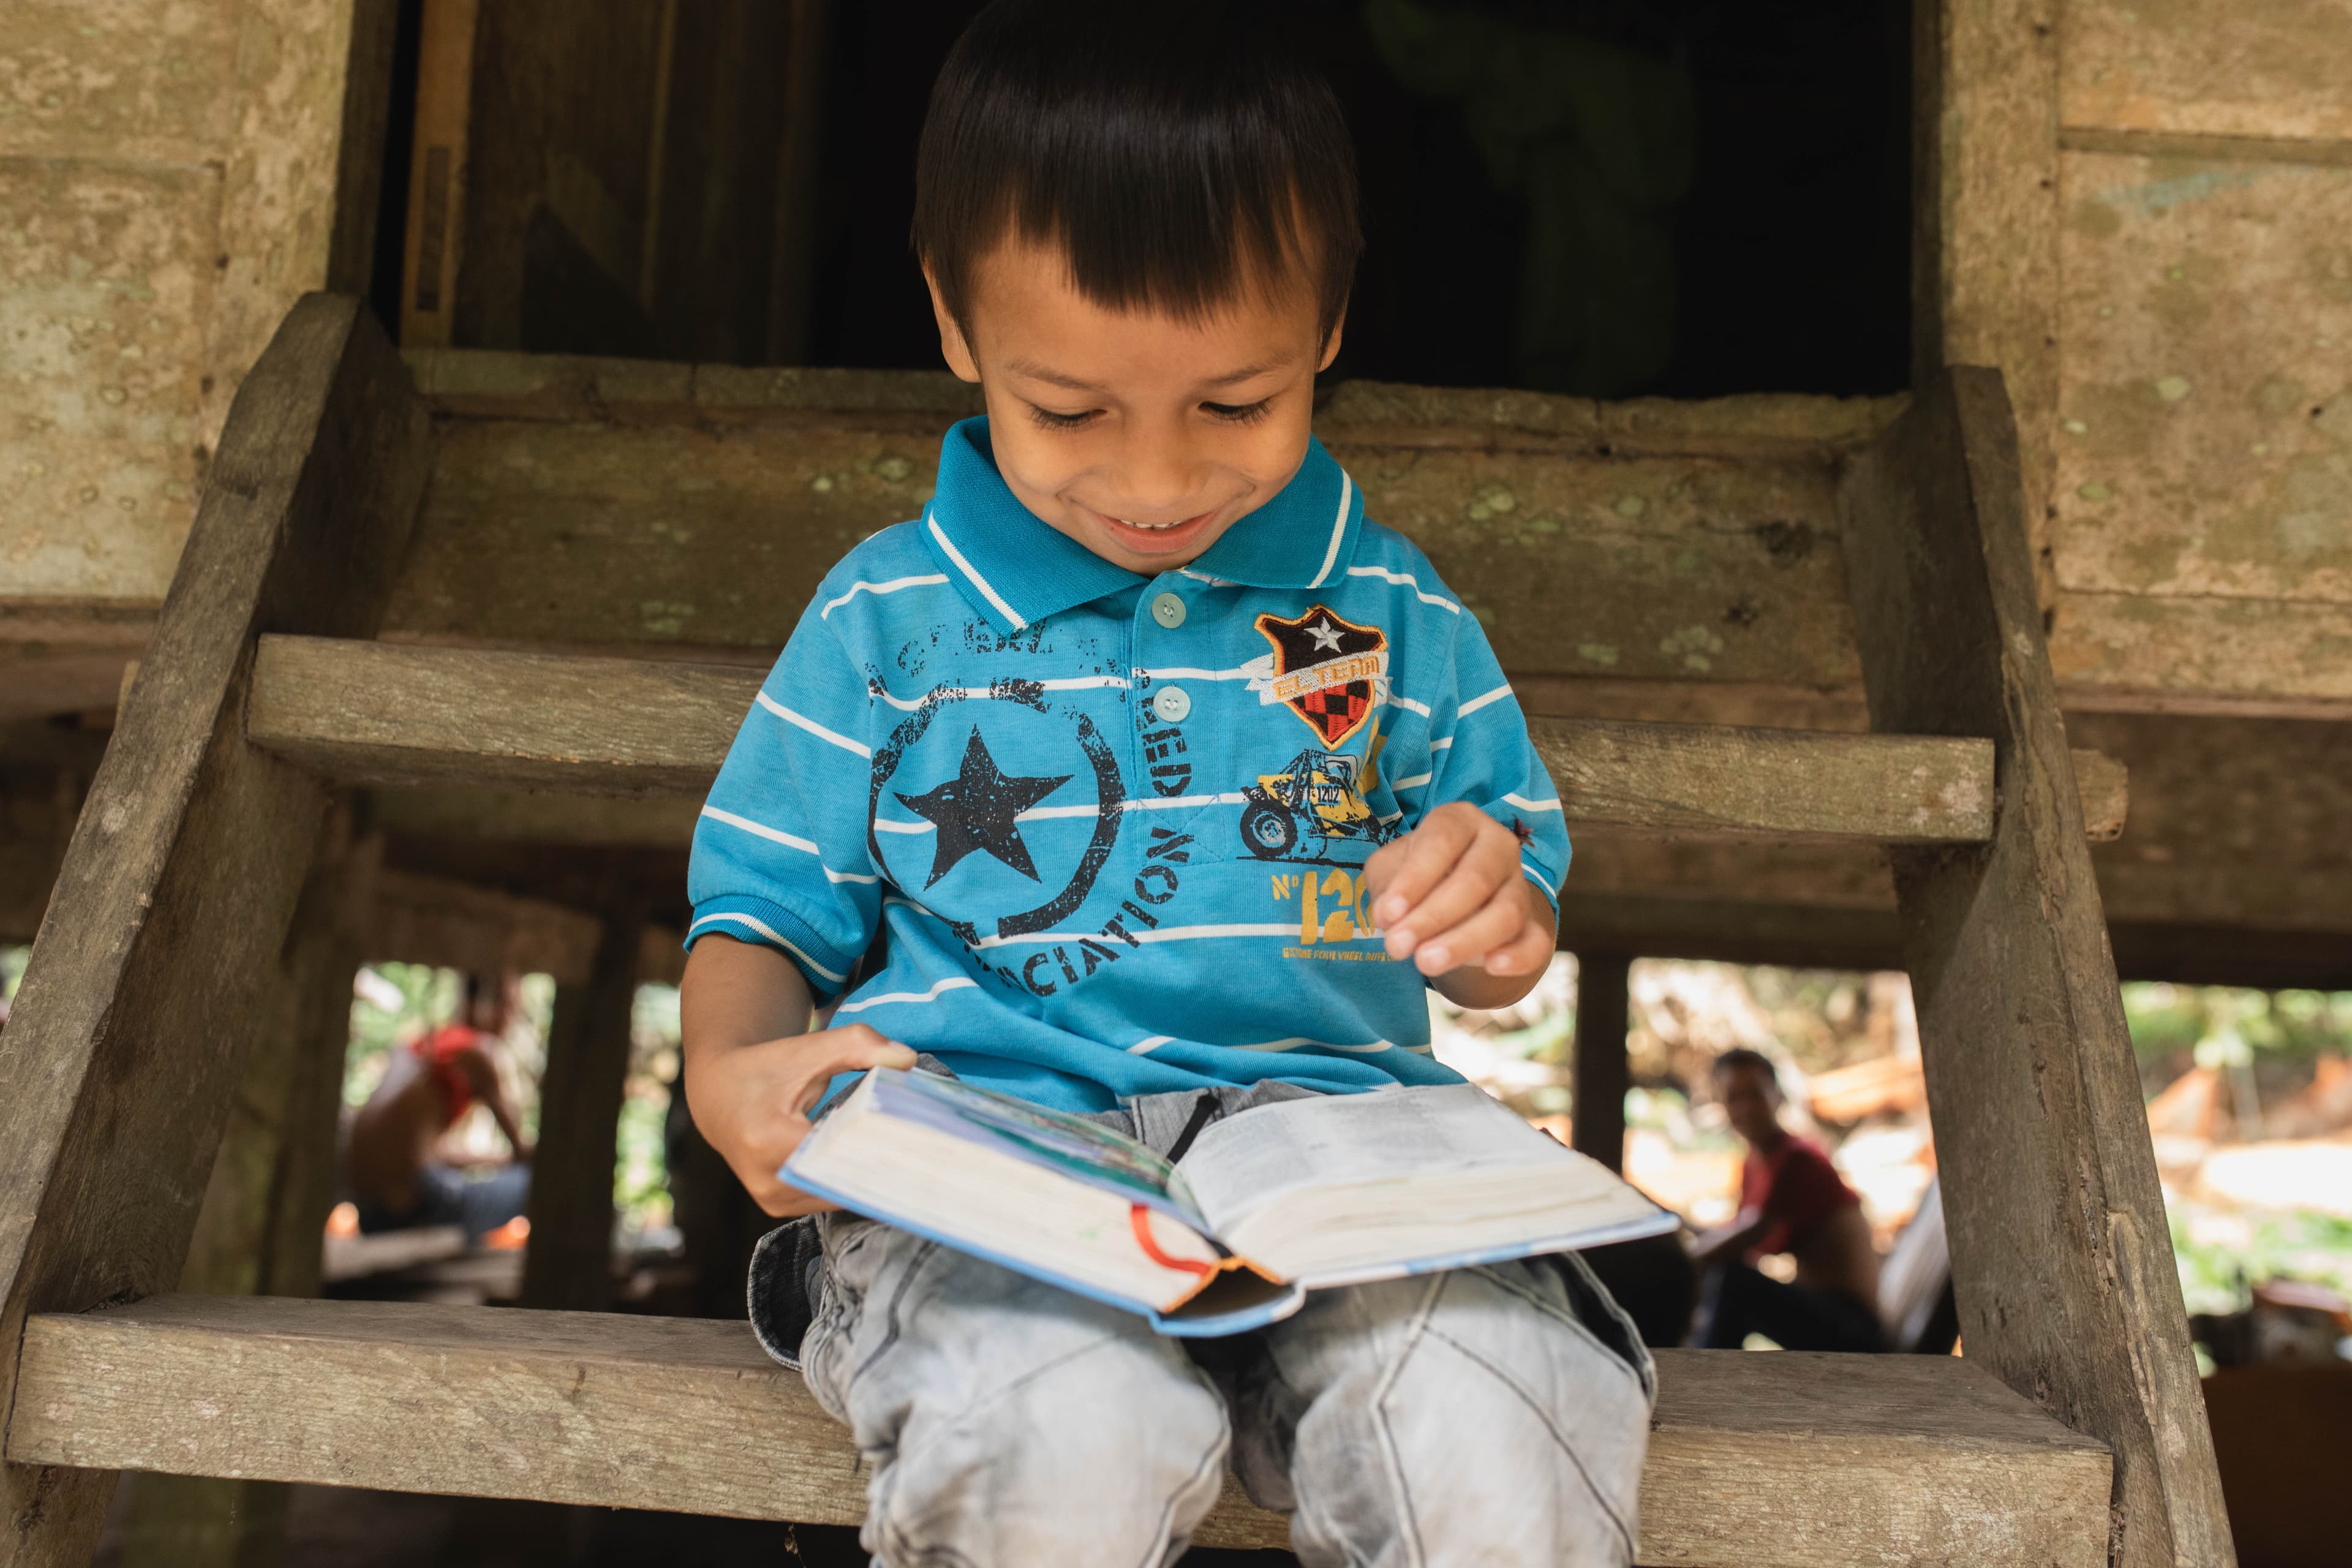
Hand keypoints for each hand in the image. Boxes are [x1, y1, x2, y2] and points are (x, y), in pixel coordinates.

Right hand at [685, 1023, 915, 1215]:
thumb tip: (908, 1060)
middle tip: (930, 1155)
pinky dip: (852, 1183)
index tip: (923, 1142)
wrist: (717, 1093)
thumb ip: (860, 1045)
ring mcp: (770, 1199)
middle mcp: (766, 1178)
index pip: (840, 1154)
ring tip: (912, 1161)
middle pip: (842, 1181)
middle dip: (884, 1167)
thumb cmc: (767, 1068)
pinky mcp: (777, 1206)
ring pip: (838, 1196)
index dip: (882, 1149)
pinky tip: (881, 1168)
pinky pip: (827, 1199)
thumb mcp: (809, 1047)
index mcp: (769, 1139)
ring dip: (870, 1178)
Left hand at [1362, 802, 1551, 980]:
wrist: (1448, 903)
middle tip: (1398, 947)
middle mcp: (1498, 846)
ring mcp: (1519, 886)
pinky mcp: (1532, 926)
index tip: (1387, 915)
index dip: (1414, 879)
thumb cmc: (1414, 877)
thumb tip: (1389, 915)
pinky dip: (1518, 956)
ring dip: (1465, 941)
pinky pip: (1536, 942)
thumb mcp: (1389, 871)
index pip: (1442, 842)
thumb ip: (1386, 886)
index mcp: (1460, 821)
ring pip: (1506, 913)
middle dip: (1434, 916)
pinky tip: (1493, 966)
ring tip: (1426, 963)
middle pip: (1475, 879)